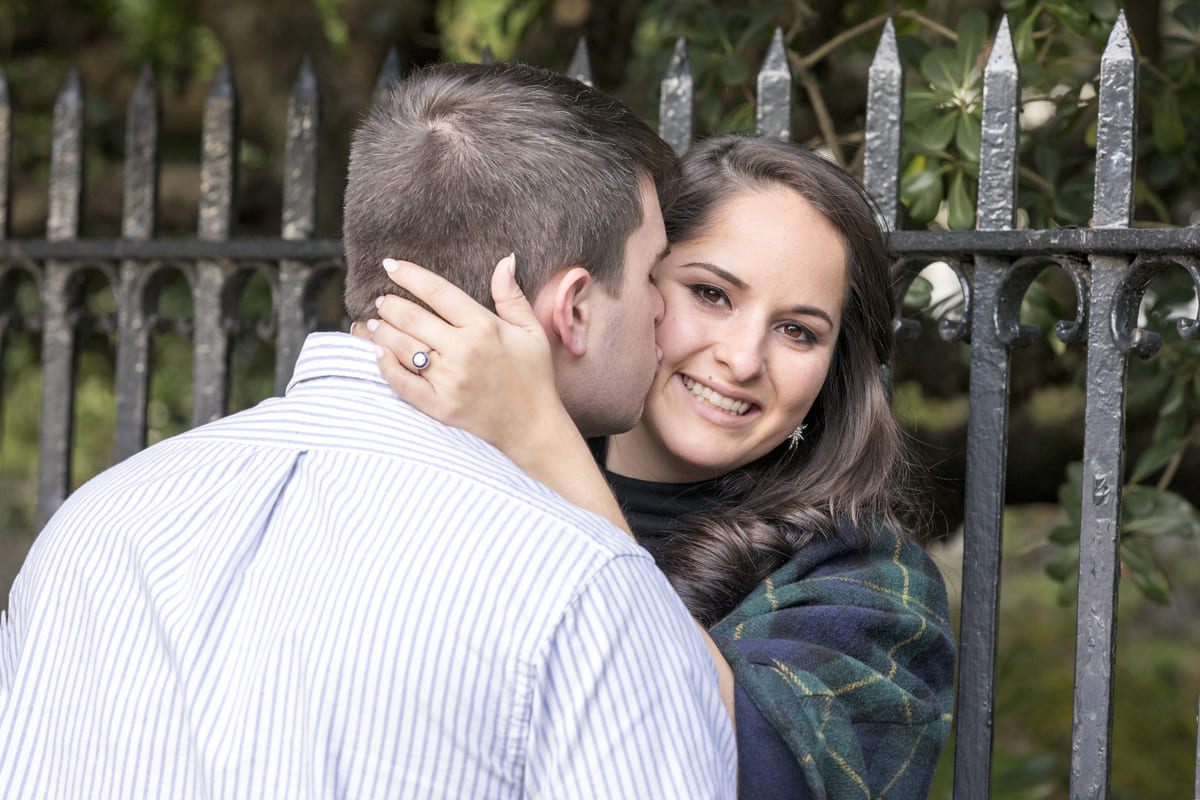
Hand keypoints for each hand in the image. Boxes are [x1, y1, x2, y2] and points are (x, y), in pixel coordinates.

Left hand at [369, 255, 566, 459]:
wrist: (533, 427)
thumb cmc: (533, 376)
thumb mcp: (531, 331)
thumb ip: (511, 296)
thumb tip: (504, 260)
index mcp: (484, 327)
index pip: (437, 292)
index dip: (409, 275)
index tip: (391, 265)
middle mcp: (463, 351)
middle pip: (411, 317)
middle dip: (390, 304)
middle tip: (382, 301)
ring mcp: (449, 380)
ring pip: (401, 346)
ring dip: (381, 330)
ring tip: (375, 323)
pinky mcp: (439, 406)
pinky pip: (401, 382)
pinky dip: (384, 365)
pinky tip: (377, 351)